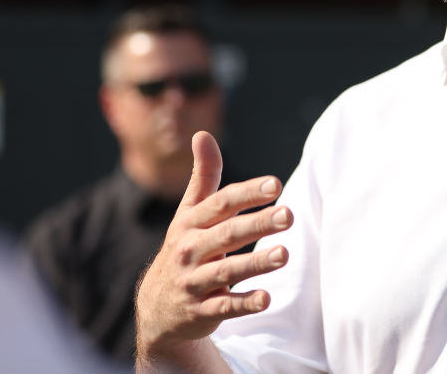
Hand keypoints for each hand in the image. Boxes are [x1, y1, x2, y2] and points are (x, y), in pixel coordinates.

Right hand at [135, 131, 293, 366]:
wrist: (157, 308)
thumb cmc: (185, 248)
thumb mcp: (189, 213)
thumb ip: (203, 176)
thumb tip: (203, 134)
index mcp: (190, 222)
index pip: (222, 203)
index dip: (248, 193)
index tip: (276, 184)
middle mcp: (190, 250)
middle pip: (227, 234)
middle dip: (258, 224)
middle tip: (289, 215)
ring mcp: (194, 281)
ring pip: (226, 270)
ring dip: (256, 262)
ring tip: (285, 254)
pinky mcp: (201, 311)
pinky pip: (224, 307)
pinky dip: (244, 303)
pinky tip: (267, 298)